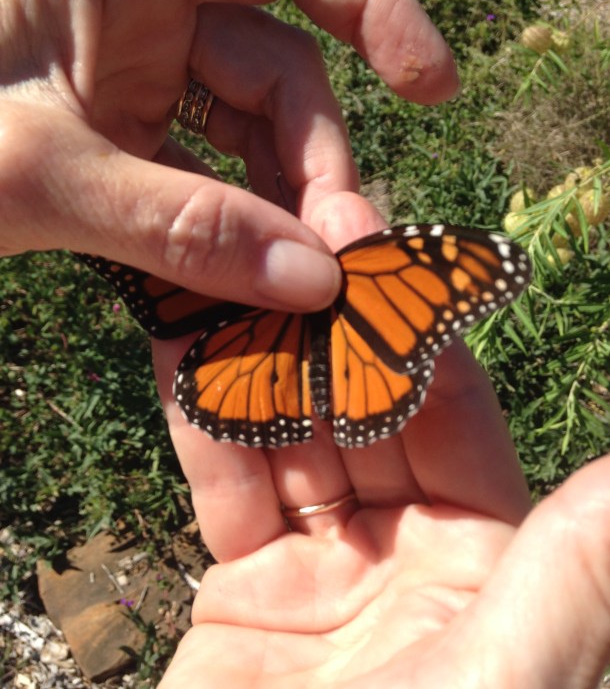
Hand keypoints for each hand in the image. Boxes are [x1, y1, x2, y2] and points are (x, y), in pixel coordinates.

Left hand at [0, 0, 456, 311]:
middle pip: (280, 69)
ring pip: (256, 133)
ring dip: (289, 208)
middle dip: (318, 165)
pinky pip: (217, 174)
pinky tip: (262, 280)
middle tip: (343, 260)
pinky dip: (242, 226)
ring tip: (312, 285)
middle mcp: (140, 3)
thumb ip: (180, 227)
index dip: (373, 5)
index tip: (429, 89)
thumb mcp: (39, 180)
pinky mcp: (132, 136)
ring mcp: (138, 73)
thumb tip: (316, 280)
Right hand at [153, 195, 609, 688]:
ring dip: (265, 357)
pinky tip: (186, 342)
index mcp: (486, 561)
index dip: (415, 330)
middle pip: (365, 411)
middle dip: (334, 326)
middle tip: (305, 228)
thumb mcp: (509, 669)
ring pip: (291, 435)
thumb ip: (577, 564)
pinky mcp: (240, 593)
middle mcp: (409, 556)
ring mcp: (321, 570)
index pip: (450, 415)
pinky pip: (223, 483)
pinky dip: (203, 417)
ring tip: (241, 267)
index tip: (383, 249)